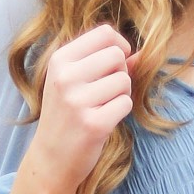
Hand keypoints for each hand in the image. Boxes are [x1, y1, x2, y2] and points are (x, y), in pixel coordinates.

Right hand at [3, 24, 139, 193]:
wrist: (50, 160)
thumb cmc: (66, 116)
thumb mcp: (74, 83)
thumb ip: (105, 63)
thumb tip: (143, 53)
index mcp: (59, 60)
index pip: (104, 33)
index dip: (119, 46)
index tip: (117, 62)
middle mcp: (66, 77)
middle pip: (117, 55)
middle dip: (121, 72)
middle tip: (107, 91)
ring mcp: (78, 101)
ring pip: (124, 80)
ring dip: (121, 94)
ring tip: (102, 107)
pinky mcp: (94, 124)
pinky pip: (126, 104)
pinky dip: (121, 112)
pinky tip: (104, 121)